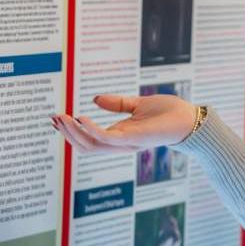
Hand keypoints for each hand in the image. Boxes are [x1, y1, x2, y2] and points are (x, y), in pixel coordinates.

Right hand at [52, 94, 197, 152]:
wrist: (191, 119)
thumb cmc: (169, 114)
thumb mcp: (138, 105)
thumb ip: (117, 104)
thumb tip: (95, 99)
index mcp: (121, 136)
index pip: (89, 140)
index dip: (71, 132)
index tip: (55, 119)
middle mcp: (122, 143)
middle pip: (86, 146)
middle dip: (67, 134)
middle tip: (53, 118)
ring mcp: (128, 143)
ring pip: (92, 145)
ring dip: (74, 132)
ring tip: (61, 117)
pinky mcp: (135, 138)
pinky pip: (108, 138)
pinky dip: (92, 129)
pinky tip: (81, 117)